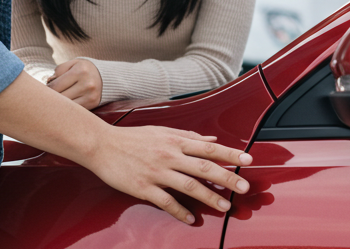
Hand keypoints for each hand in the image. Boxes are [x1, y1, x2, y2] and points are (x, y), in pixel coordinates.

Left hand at [48, 59, 102, 108]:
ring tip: (56, 101)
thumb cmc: (83, 69)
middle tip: (48, 98)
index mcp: (80, 70)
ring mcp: (90, 95)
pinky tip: (65, 105)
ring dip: (59, 104)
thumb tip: (48, 83)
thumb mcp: (73, 63)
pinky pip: (74, 110)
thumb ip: (59, 70)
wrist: (105, 76)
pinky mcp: (92, 103)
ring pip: (66, 105)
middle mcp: (87, 83)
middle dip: (52, 98)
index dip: (46, 90)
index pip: (55, 86)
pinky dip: (68, 108)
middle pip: (60, 97)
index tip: (45, 91)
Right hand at [80, 125, 252, 224]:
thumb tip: (211, 140)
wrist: (101, 145)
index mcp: (175, 141)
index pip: (209, 148)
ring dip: (209, 197)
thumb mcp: (163, 131)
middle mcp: (169, 155)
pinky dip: (180, 211)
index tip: (248, 160)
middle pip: (204, 168)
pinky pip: (166, 201)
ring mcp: (157, 172)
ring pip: (189, 186)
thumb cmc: (133, 138)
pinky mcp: (144, 187)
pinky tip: (191, 218)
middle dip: (227, 178)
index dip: (230, 154)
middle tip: (244, 187)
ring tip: (225, 206)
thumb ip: (188, 136)